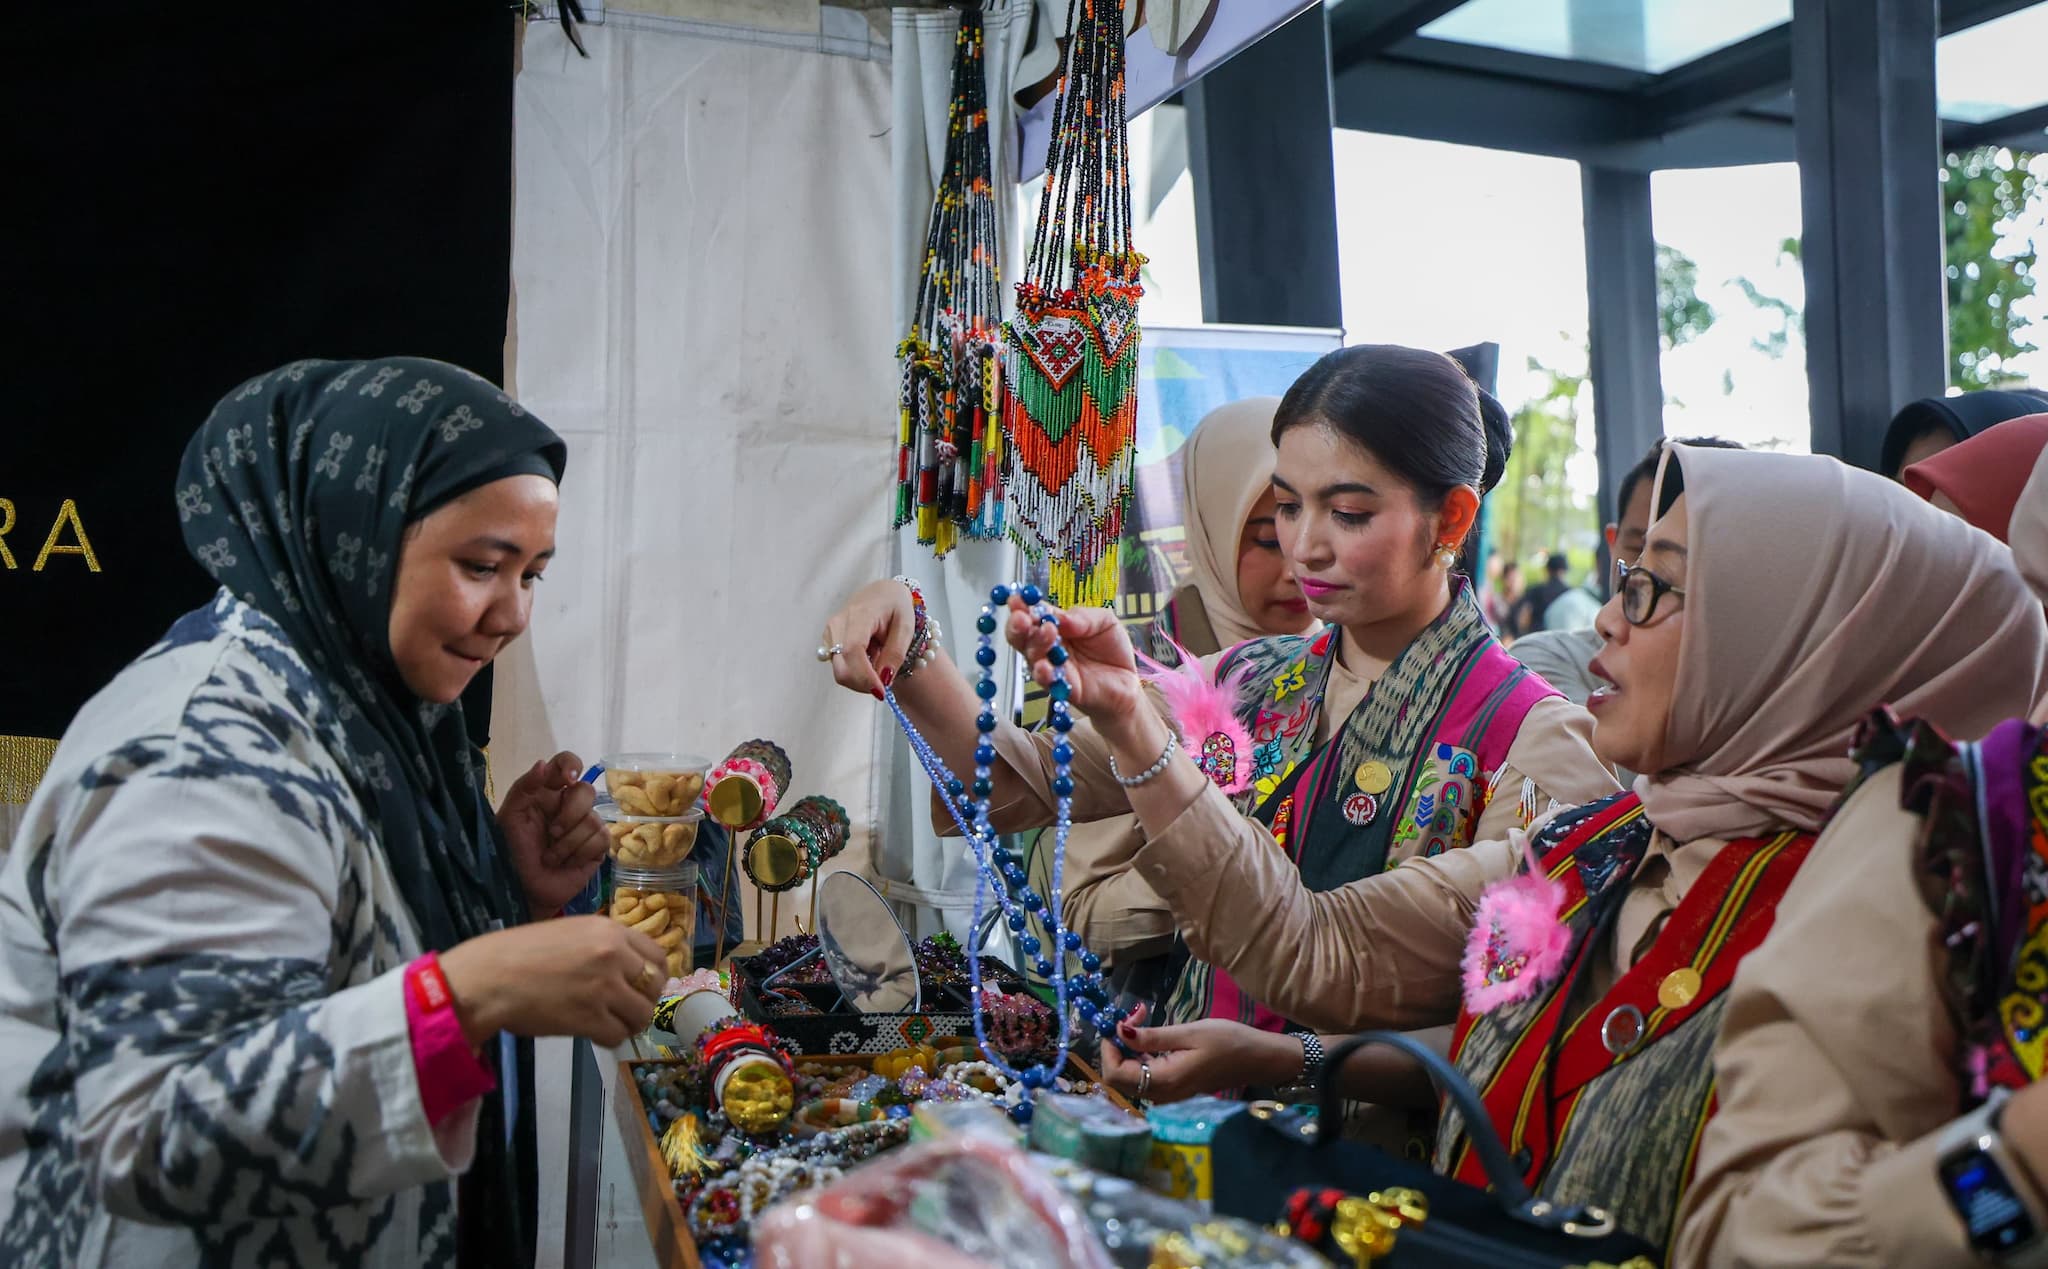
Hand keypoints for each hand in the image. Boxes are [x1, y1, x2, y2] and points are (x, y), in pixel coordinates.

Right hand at [439, 915, 666, 1047]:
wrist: (488, 978)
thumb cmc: (520, 953)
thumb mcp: (571, 932)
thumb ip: (603, 945)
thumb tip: (629, 968)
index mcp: (610, 930)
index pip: (658, 955)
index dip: (654, 974)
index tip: (641, 986)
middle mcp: (614, 956)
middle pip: (655, 986)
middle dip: (643, 1000)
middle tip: (624, 1008)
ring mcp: (605, 988)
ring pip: (642, 1014)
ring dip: (628, 1023)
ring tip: (607, 1022)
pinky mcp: (591, 1019)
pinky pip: (618, 1036)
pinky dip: (608, 1038)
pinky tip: (592, 1033)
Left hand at [497, 751, 606, 917]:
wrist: (523, 889)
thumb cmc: (512, 852)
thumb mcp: (510, 817)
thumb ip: (524, 787)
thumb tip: (543, 764)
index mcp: (547, 792)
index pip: (565, 763)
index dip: (571, 765)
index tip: (567, 779)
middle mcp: (569, 805)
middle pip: (586, 791)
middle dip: (569, 815)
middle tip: (551, 833)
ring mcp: (586, 825)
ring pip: (593, 819)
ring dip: (568, 843)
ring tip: (551, 857)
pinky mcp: (598, 846)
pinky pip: (601, 839)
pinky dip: (580, 853)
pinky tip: (567, 863)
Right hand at [822, 579, 916, 697]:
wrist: (882, 594)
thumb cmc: (896, 606)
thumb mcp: (906, 626)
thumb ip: (895, 653)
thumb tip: (884, 679)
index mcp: (859, 615)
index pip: (853, 651)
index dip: (864, 676)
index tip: (881, 692)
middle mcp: (838, 624)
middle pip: (842, 667)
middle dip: (864, 683)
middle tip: (885, 683)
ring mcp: (830, 633)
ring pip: (840, 671)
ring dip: (861, 678)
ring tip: (879, 660)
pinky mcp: (828, 642)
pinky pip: (840, 667)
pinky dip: (856, 671)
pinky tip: (869, 658)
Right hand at [1003, 599, 1148, 736]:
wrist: (1127, 678)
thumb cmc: (1111, 648)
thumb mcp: (1104, 621)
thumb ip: (1083, 617)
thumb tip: (1063, 618)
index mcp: (1054, 626)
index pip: (1033, 614)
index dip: (1021, 606)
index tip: (1016, 599)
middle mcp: (1048, 647)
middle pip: (1023, 637)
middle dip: (1018, 625)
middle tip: (1022, 617)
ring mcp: (1053, 668)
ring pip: (1033, 657)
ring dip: (1035, 644)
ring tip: (1046, 632)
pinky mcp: (1064, 688)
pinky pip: (1049, 682)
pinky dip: (1044, 674)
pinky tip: (1044, 666)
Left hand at [1096, 1005, 1299, 1102]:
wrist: (1257, 1059)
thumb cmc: (1228, 1042)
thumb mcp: (1189, 1033)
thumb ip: (1152, 1036)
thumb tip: (1119, 1031)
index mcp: (1164, 1081)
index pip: (1115, 1074)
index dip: (1108, 1048)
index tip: (1118, 1020)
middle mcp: (1161, 1094)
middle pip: (1118, 1077)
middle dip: (1117, 1045)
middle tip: (1134, 1015)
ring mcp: (1166, 1094)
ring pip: (1130, 1075)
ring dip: (1128, 1047)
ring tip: (1143, 1017)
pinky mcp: (1172, 1088)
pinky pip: (1144, 1074)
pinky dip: (1140, 1053)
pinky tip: (1152, 1034)